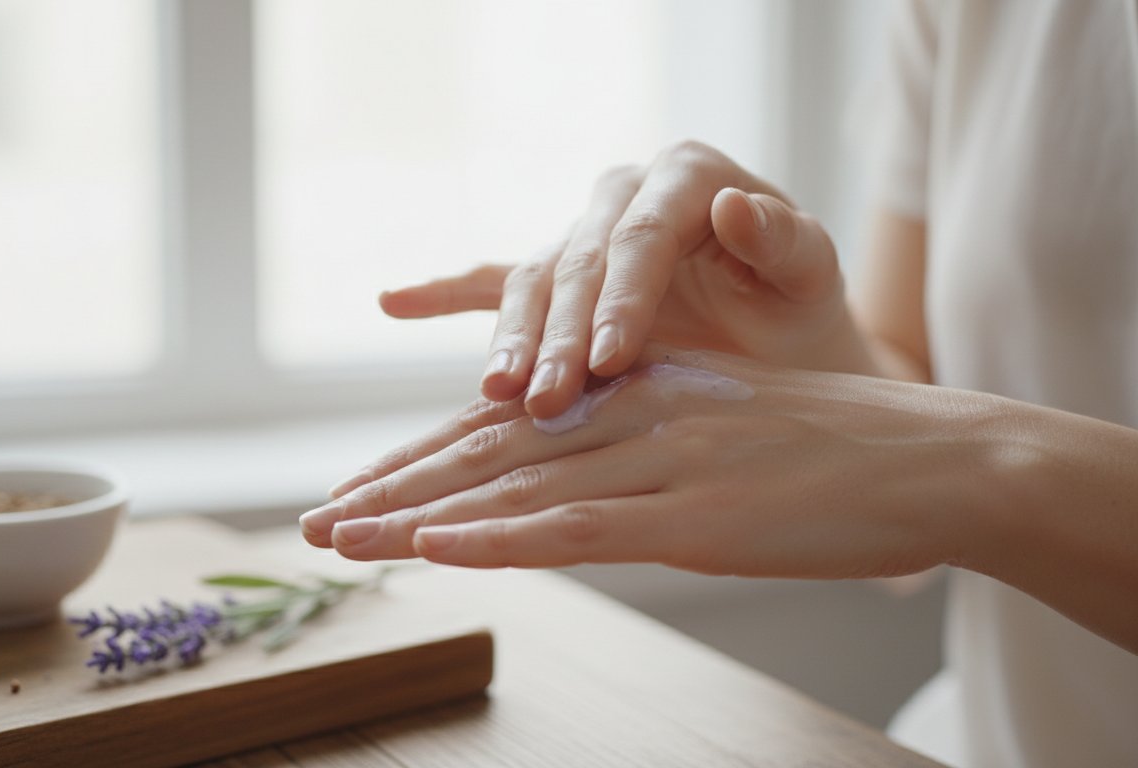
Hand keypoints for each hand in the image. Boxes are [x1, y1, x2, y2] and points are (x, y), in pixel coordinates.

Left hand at [302, 347, 979, 575]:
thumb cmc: (828, 453)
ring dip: (415, 515)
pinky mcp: (696, 515)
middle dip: (392, 489)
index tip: (357, 493)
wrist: (934, 458)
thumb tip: (578, 476)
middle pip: (486, 453)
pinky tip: (435, 546)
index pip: (503, 429)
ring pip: (514, 488)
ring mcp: (660, 461)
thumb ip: (642, 444)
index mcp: (631, 391)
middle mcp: (630, 413)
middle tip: (315, 521)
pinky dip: (499, 537)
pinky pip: (579, 525)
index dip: (421, 462)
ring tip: (338, 536)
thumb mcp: (716, 432)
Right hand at [379, 141, 870, 420]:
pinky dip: (444, 294)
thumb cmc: (799, 311)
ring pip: (531, 281)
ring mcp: (582, 235)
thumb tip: (734, 206)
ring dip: (510, 339)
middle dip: (557, 335)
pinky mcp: (556, 276)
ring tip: (494, 389)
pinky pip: (491, 282)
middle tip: (543, 398)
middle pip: (576, 262)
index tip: (610, 360)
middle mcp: (624, 195)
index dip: (621, 297)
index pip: (641, 236)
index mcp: (686, 176)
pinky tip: (395, 303)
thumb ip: (782, 241)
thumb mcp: (810, 277)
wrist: (780, 343)